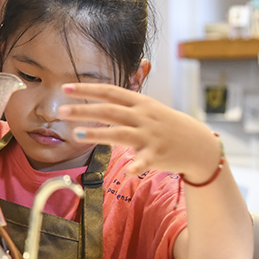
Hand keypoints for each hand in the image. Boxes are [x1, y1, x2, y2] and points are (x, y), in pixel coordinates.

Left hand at [59, 83, 221, 182]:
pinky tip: (128, 171)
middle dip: (84, 110)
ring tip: (77, 135)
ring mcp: (150, 135)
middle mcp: (143, 116)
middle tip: (61, 110)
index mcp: (139, 102)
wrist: (197, 143)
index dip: (87, 89)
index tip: (66, 87)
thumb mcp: (148, 108)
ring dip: (98, 134)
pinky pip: (144, 161)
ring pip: (120, 133)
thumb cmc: (166, 125)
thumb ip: (124, 105)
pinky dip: (137, 165)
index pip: (109, 91)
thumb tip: (97, 98)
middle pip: (109, 111)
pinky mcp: (157, 155)